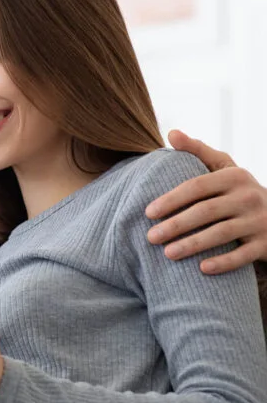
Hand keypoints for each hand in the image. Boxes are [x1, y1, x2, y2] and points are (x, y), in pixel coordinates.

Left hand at [146, 130, 266, 273]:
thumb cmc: (238, 190)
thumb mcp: (224, 167)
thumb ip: (197, 151)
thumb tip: (172, 133)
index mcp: (234, 176)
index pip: (197, 186)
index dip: (172, 199)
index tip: (148, 212)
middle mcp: (248, 196)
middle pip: (206, 211)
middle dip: (176, 225)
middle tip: (151, 237)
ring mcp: (259, 221)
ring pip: (222, 234)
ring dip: (193, 244)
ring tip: (167, 254)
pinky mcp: (265, 244)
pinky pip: (243, 255)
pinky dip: (224, 263)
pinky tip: (202, 269)